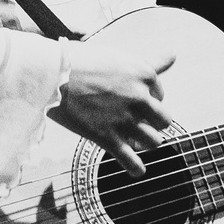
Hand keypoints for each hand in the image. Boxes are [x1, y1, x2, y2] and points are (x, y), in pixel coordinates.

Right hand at [47, 44, 176, 176]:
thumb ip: (151, 60)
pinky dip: (135, 168)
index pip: (160, 93)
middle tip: (135, 120)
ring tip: (132, 140)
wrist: (48, 74)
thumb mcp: (118, 56)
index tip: (132, 98)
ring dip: (144, 143)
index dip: (147, 98)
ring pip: (154, 142)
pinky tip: (134, 169)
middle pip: (164, 120)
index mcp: (143, 74)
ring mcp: (125, 120)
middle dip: (152, 122)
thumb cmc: (78, 60)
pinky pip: (132, 162)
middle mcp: (139, 97)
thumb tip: (175, 54)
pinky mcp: (108, 138)